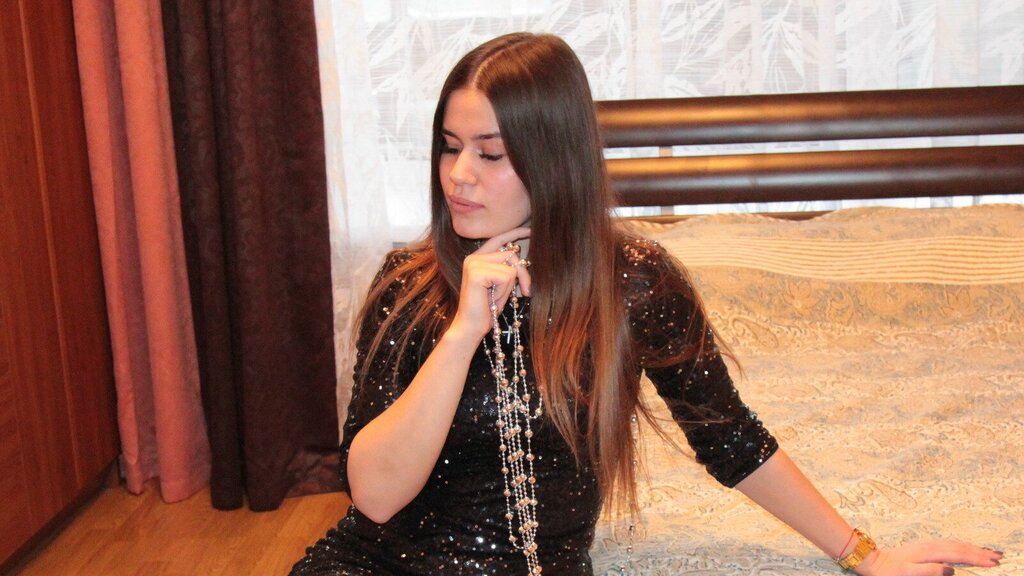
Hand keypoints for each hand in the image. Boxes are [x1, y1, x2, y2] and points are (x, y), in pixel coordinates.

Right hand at [447, 227, 531, 340]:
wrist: (471, 327)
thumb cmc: (487, 310)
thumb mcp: (501, 286)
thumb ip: (508, 269)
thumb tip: (524, 259)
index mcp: (477, 258)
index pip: (499, 239)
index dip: (515, 233)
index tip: (531, 230)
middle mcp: (473, 257)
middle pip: (511, 254)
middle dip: (522, 274)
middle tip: (525, 291)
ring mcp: (473, 263)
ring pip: (511, 267)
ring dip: (509, 287)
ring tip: (496, 297)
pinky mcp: (476, 272)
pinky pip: (507, 276)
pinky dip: (505, 290)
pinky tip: (493, 298)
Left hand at [856, 541, 1002, 575]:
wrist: (872, 560)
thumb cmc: (889, 571)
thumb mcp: (907, 573)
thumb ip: (929, 571)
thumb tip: (951, 568)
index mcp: (929, 553)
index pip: (958, 555)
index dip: (976, 558)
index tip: (993, 562)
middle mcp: (930, 546)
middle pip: (959, 547)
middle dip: (979, 552)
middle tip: (998, 557)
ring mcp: (927, 545)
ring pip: (955, 544)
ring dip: (972, 547)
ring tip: (987, 552)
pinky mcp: (924, 547)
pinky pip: (948, 544)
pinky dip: (961, 546)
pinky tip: (965, 549)